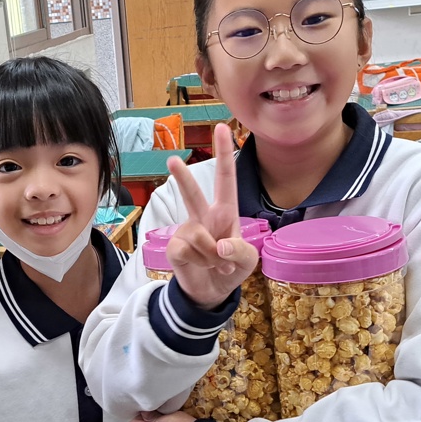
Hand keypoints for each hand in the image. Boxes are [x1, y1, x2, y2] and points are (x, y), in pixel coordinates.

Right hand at [166, 123, 258, 307]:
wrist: (211, 293)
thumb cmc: (231, 267)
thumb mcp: (249, 261)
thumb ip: (241, 251)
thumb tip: (220, 244)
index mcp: (225, 212)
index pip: (226, 179)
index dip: (225, 153)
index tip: (222, 128)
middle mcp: (203, 216)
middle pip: (192, 193)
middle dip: (182, 177)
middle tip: (172, 160)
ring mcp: (187, 230)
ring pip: (199, 236)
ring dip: (212, 256)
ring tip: (215, 265)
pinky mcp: (174, 246)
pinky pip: (188, 251)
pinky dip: (200, 263)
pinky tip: (200, 267)